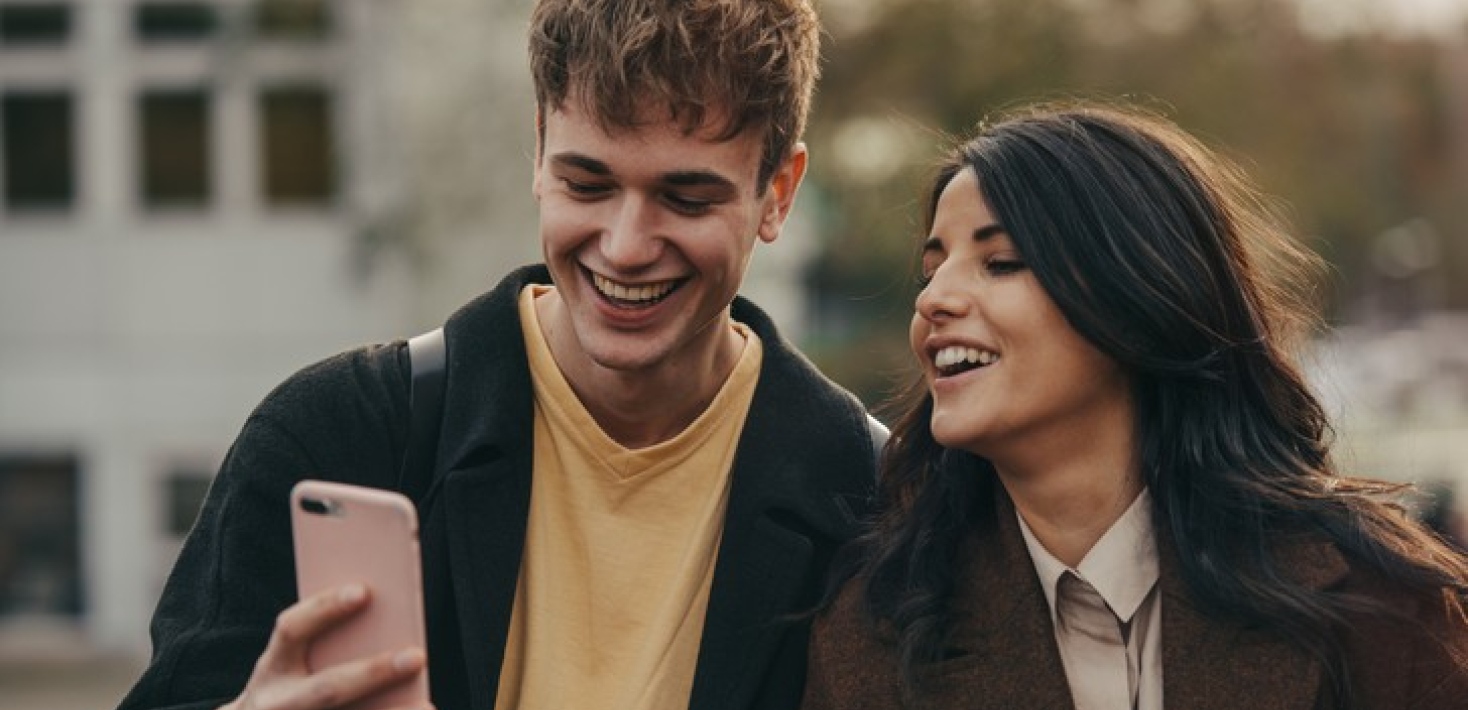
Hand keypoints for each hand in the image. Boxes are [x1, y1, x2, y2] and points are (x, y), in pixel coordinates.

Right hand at [219, 584, 431, 709]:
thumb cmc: (296, 684)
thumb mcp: (295, 663)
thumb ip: (328, 640)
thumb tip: (384, 612)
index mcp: (273, 668)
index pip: (292, 630)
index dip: (325, 608)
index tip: (364, 591)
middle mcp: (277, 703)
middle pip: (327, 689)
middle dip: (373, 674)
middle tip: (417, 657)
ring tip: (427, 705)